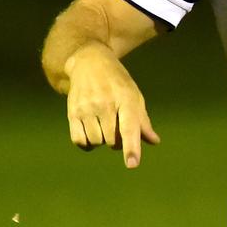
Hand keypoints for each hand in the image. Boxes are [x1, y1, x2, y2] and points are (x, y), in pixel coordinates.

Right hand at [65, 43, 159, 167]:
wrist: (89, 62)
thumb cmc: (117, 82)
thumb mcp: (134, 95)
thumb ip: (143, 120)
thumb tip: (154, 141)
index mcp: (126, 99)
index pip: (129, 127)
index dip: (131, 147)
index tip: (132, 164)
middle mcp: (105, 103)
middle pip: (113, 141)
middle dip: (118, 141)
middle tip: (118, 127)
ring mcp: (87, 108)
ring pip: (96, 142)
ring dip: (102, 141)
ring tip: (104, 126)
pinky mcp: (72, 112)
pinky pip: (79, 141)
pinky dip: (87, 144)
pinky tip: (92, 133)